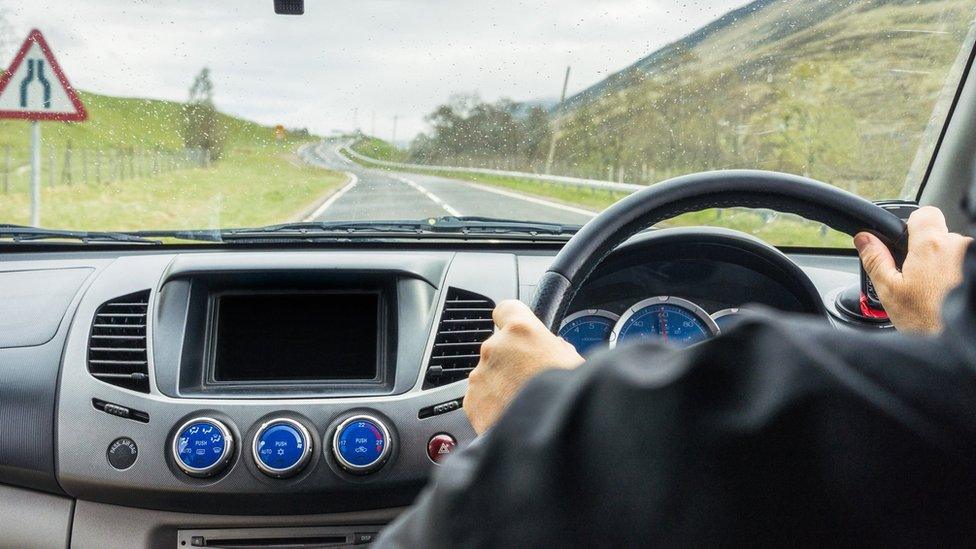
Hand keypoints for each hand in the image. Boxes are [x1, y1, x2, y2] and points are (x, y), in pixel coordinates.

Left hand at [464, 299, 583, 434]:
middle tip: (532, 379)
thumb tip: (554, 348)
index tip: (517, 329)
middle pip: (499, 346)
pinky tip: (511, 416)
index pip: (507, 308)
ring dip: (501, 384)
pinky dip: (491, 405)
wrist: (549, 439)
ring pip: (488, 373)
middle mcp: (494, 348)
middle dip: (511, 360)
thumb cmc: (567, 399)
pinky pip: (480, 397)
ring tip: (522, 402)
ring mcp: (479, 375)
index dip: (513, 320)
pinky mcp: (471, 401)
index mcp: (521, 330)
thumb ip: (556, 347)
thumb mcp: (575, 363)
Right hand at [854, 206, 971, 332]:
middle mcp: (960, 246)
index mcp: (931, 245)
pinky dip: (960, 278)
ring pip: (956, 255)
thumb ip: (875, 259)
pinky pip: (968, 266)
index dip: (913, 226)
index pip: (924, 214)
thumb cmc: (928, 322)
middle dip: (929, 254)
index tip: (908, 243)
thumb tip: (864, 238)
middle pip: (941, 238)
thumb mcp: (890, 291)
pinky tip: (951, 298)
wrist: (959, 345)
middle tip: (920, 281)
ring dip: (948, 268)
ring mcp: (975, 258)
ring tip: (939, 295)